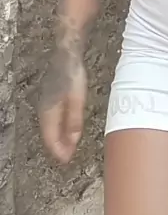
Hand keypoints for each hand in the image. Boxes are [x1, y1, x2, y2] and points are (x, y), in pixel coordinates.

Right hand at [39, 45, 86, 164]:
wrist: (67, 54)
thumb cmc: (72, 74)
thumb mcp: (77, 99)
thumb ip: (74, 120)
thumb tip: (73, 140)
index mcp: (48, 111)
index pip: (50, 138)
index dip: (58, 151)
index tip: (66, 160)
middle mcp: (44, 109)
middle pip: (49, 134)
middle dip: (58, 147)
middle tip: (68, 156)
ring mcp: (46, 103)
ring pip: (50, 127)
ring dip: (59, 138)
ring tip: (69, 146)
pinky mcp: (51, 98)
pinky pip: (53, 118)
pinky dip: (59, 127)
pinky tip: (68, 128)